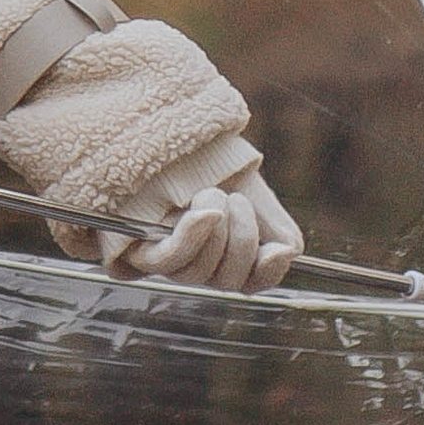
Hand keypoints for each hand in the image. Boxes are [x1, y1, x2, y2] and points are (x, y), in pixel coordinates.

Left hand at [53, 152, 302, 292]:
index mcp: (227, 255)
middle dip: (241, 240)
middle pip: (228, 281)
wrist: (171, 142)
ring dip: (215, 230)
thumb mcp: (253, 193)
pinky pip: (169, 259)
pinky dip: (192, 236)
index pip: (252, 282)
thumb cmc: (211, 168)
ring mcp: (167, 263)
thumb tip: (286, 254)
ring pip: (200, 272)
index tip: (278, 250)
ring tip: (211, 193)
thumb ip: (276, 226)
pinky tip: (204, 214)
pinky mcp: (137, 252)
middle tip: (237, 201)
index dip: (268, 273)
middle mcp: (198, 265)